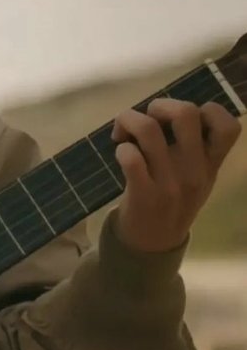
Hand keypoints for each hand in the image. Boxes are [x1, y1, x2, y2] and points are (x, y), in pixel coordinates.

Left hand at [111, 98, 240, 252]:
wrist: (153, 243)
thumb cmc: (171, 199)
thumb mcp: (195, 176)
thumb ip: (192, 146)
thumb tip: (165, 108)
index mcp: (211, 163)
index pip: (228, 126)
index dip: (206, 110)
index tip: (180, 122)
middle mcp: (195, 171)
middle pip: (186, 112)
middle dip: (159, 105)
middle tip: (147, 121)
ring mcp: (170, 183)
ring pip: (148, 128)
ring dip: (129, 121)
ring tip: (123, 134)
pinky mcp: (143, 193)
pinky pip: (130, 156)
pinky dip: (121, 148)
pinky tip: (120, 153)